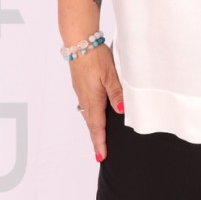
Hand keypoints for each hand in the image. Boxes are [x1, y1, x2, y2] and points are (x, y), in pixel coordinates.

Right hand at [69, 43, 123, 161]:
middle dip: (96, 139)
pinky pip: (86, 105)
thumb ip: (117, 92)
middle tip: (100, 154)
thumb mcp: (110, 74)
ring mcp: (81, 92)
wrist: (79, 42)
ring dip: (93, 128)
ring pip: (88, 115)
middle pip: (91, 124)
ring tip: (99, 138)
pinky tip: (95, 114)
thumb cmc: (94, 57)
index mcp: (92, 99)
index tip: (101, 157)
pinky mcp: (81, 85)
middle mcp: (85, 98)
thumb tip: (121, 110)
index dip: (100, 142)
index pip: (97, 127)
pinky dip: (91, 115)